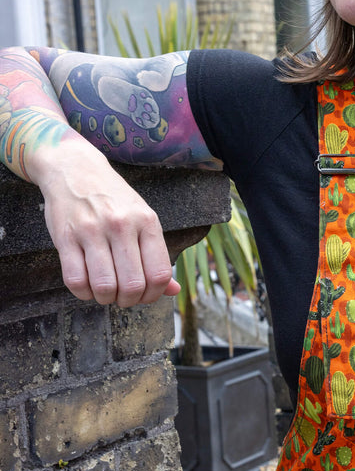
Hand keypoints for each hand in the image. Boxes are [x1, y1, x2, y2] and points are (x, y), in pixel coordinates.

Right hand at [36, 141, 179, 306]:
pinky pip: (75, 281)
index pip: (160, 274)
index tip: (144, 296)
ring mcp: (92, 231)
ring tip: (105, 292)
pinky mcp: (65, 237)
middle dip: (128, 300)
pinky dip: (83, 293)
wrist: (75, 169)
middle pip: (132, 285)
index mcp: (147, 222)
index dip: (154, 295)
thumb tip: (173, 291)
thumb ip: (157, 256)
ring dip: (105, 299)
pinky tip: (87, 286)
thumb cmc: (114, 200)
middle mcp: (122, 225)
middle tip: (122, 296)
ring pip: (104, 286)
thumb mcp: (143, 218)